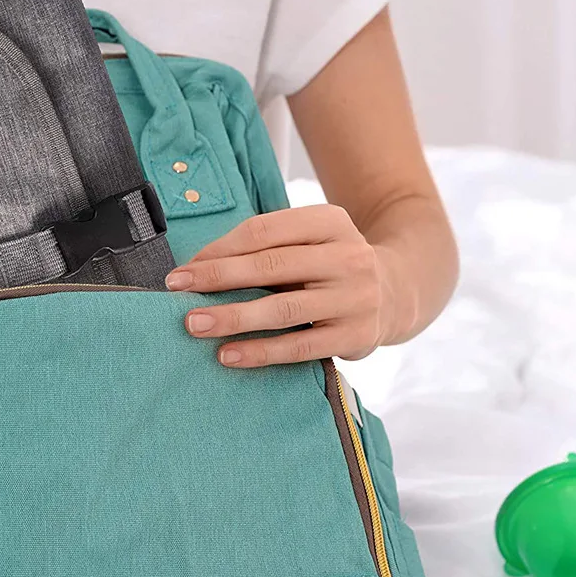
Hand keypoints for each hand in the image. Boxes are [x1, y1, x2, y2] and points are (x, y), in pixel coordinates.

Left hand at [165, 205, 398, 367]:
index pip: (264, 231)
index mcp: (330, 221)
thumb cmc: (331, 266)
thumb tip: (199, 268)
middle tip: (177, 292)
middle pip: (270, 266)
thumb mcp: (311, 241)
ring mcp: (355, 297)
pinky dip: (260, 352)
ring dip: (233, 317)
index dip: (220, 249)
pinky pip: (299, 346)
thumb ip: (268, 248)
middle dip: (217, 278)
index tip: (185, 269)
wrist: (398, 293)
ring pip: (282, 308)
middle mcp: (347, 255)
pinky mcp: (356, 336)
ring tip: (194, 325)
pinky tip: (228, 355)